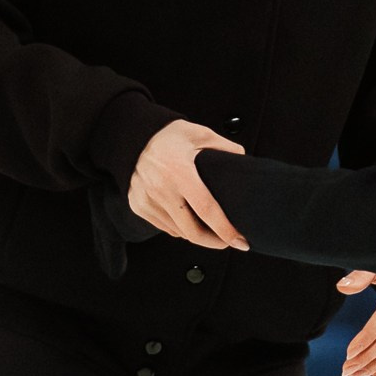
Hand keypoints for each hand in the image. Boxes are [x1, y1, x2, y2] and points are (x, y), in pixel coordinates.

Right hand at [126, 121, 247, 249]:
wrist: (133, 137)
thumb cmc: (168, 136)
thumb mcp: (200, 133)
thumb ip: (224, 146)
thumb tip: (242, 159)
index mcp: (179, 172)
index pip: (206, 209)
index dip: (225, 229)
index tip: (241, 241)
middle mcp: (161, 189)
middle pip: (192, 231)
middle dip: (214, 242)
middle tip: (229, 241)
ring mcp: (147, 200)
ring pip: (178, 231)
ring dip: (197, 235)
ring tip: (210, 228)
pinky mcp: (138, 206)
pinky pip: (164, 227)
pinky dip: (180, 229)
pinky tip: (189, 220)